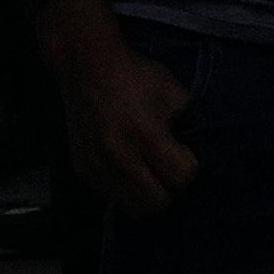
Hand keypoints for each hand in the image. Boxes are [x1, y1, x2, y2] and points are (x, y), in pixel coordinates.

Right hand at [36, 0, 194, 213]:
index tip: (183, 152)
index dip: (188, 168)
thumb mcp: (174, 93)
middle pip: (157, 204)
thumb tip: (192, 156)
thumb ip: (187, 127)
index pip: (180, 179)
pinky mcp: (82, 169)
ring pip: (133, 207)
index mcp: (145, 133)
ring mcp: (96, 165)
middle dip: (169, 189)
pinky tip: (126, 164)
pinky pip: (112, 196)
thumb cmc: (135, 77)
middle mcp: (118, 155)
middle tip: (167, 168)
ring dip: (146, 193)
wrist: (85, 65)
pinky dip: (124, 187)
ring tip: (147, 169)